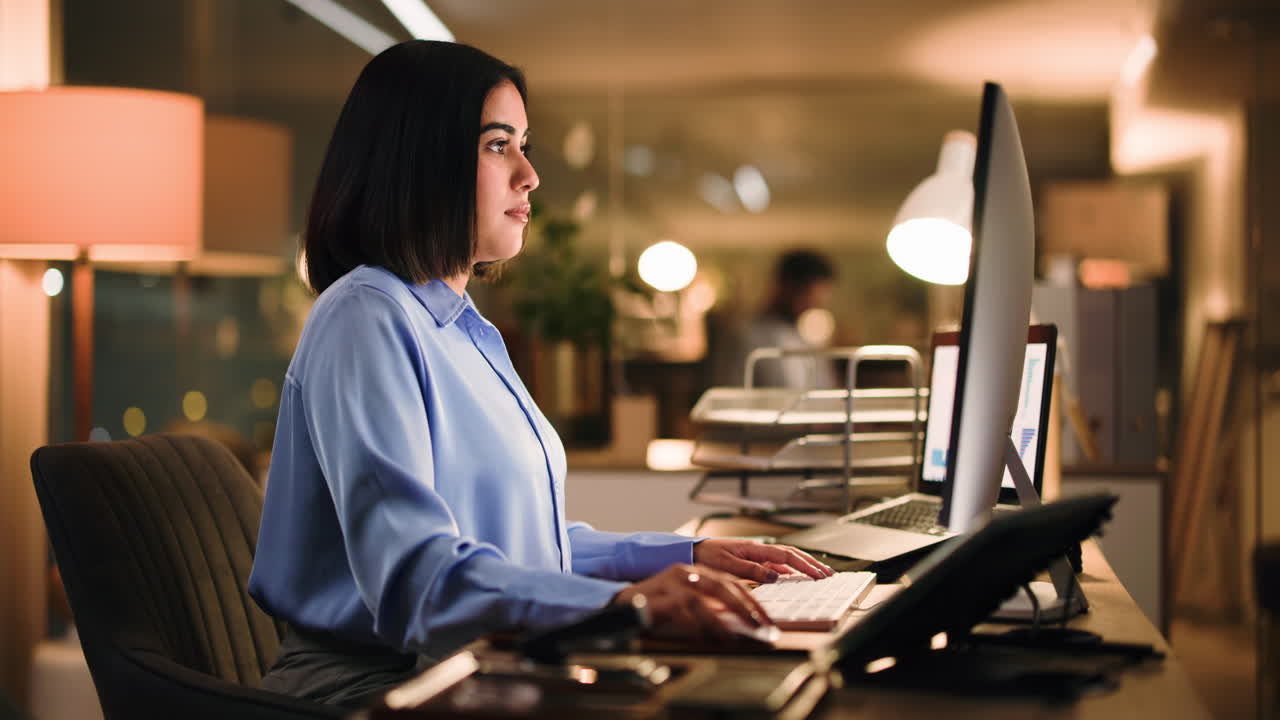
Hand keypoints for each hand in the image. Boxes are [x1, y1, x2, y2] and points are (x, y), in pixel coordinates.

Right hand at [612, 564, 771, 639]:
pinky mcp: (658, 598)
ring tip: (734, 637)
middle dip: (745, 608)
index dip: (752, 601)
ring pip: (703, 600)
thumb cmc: (658, 607)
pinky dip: (695, 626)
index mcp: (696, 572)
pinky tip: (705, 639)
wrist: (621, 604)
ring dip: (721, 621)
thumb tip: (742, 625)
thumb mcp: (688, 604)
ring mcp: (671, 583)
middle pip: (722, 586)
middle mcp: (685, 572)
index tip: (767, 620)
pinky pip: (682, 612)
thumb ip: (711, 608)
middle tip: (760, 627)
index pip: (732, 583)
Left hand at [693, 538, 833, 583]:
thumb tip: (776, 576)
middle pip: (792, 554)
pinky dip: (789, 570)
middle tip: (828, 574)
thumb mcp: (727, 566)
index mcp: (754, 548)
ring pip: (786, 559)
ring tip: (818, 574)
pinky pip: (776, 564)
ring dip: (803, 566)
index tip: (820, 575)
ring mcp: (756, 554)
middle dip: (811, 563)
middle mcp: (758, 549)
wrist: (690, 552)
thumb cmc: (705, 558)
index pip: (787, 555)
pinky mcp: (752, 560)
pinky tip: (795, 577)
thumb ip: (751, 571)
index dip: (805, 565)